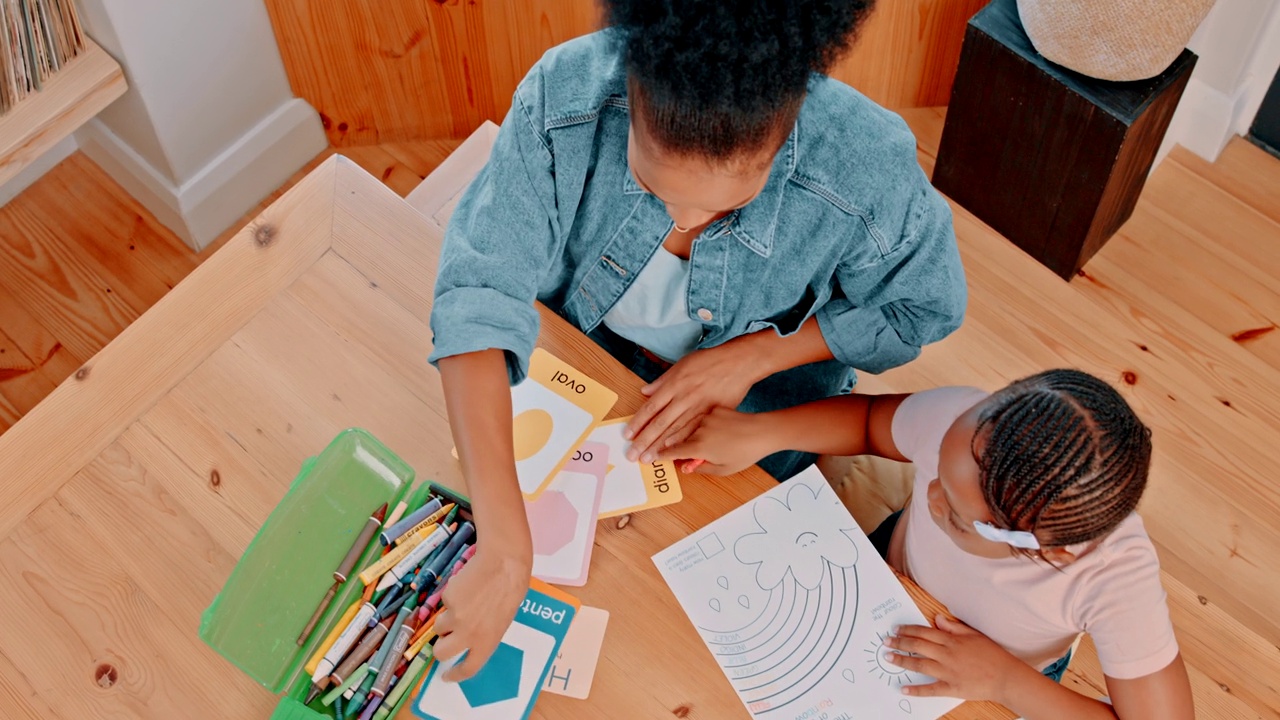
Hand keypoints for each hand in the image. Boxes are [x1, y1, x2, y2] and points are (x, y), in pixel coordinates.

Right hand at [432, 545, 531, 680]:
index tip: (446, 675)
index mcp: (487, 642)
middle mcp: (468, 633)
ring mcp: (455, 616)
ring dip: (446, 620)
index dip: (455, 675)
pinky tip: (467, 586)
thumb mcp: (502, 621)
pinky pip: (444, 604)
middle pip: (441, 652)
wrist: (504, 563)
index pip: (468, 668)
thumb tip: (468, 642)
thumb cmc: (509, 591)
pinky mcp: (447, 599)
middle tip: (444, 639)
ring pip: (439, 626)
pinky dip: (452, 598)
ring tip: (464, 603)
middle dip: (440, 648)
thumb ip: (484, 635)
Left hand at [625, 345, 759, 462]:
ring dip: (660, 446)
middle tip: (633, 455)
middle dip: (645, 441)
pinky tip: (672, 452)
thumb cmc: (709, 361)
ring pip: (675, 430)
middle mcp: (684, 398)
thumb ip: (663, 381)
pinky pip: (694, 431)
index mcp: (674, 385)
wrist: (737, 363)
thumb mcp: (682, 364)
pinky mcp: (711, 414)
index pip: (651, 407)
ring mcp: (698, 408)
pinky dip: (683, 442)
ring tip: (649, 458)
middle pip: (660, 423)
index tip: (628, 435)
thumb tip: (646, 392)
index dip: (638, 423)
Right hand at [657, 407, 774, 474]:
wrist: (763, 431)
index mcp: (699, 447)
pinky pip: (698, 415)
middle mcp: (698, 430)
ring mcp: (705, 417)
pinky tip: (689, 419)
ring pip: (685, 423)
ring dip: (676, 428)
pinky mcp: (713, 409)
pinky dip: (695, 419)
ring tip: (664, 431)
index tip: (648, 456)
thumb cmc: (745, 453)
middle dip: (656, 441)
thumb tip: (685, 467)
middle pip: (673, 435)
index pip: (672, 451)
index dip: (659, 454)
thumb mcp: (724, 468)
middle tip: (643, 445)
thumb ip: (701, 468)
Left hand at [885, 615, 1031, 702]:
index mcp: (952, 640)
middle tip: (886, 641)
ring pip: (920, 665)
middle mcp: (947, 655)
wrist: (1006, 677)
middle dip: (899, 643)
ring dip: (902, 661)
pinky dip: (916, 690)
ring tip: (888, 658)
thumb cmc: (992, 655)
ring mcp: (948, 672)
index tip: (897, 629)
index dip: (908, 630)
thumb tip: (937, 618)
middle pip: (917, 646)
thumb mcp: (974, 635)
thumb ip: (953, 627)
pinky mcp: (951, 688)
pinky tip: (904, 689)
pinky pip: (930, 689)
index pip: (924, 632)